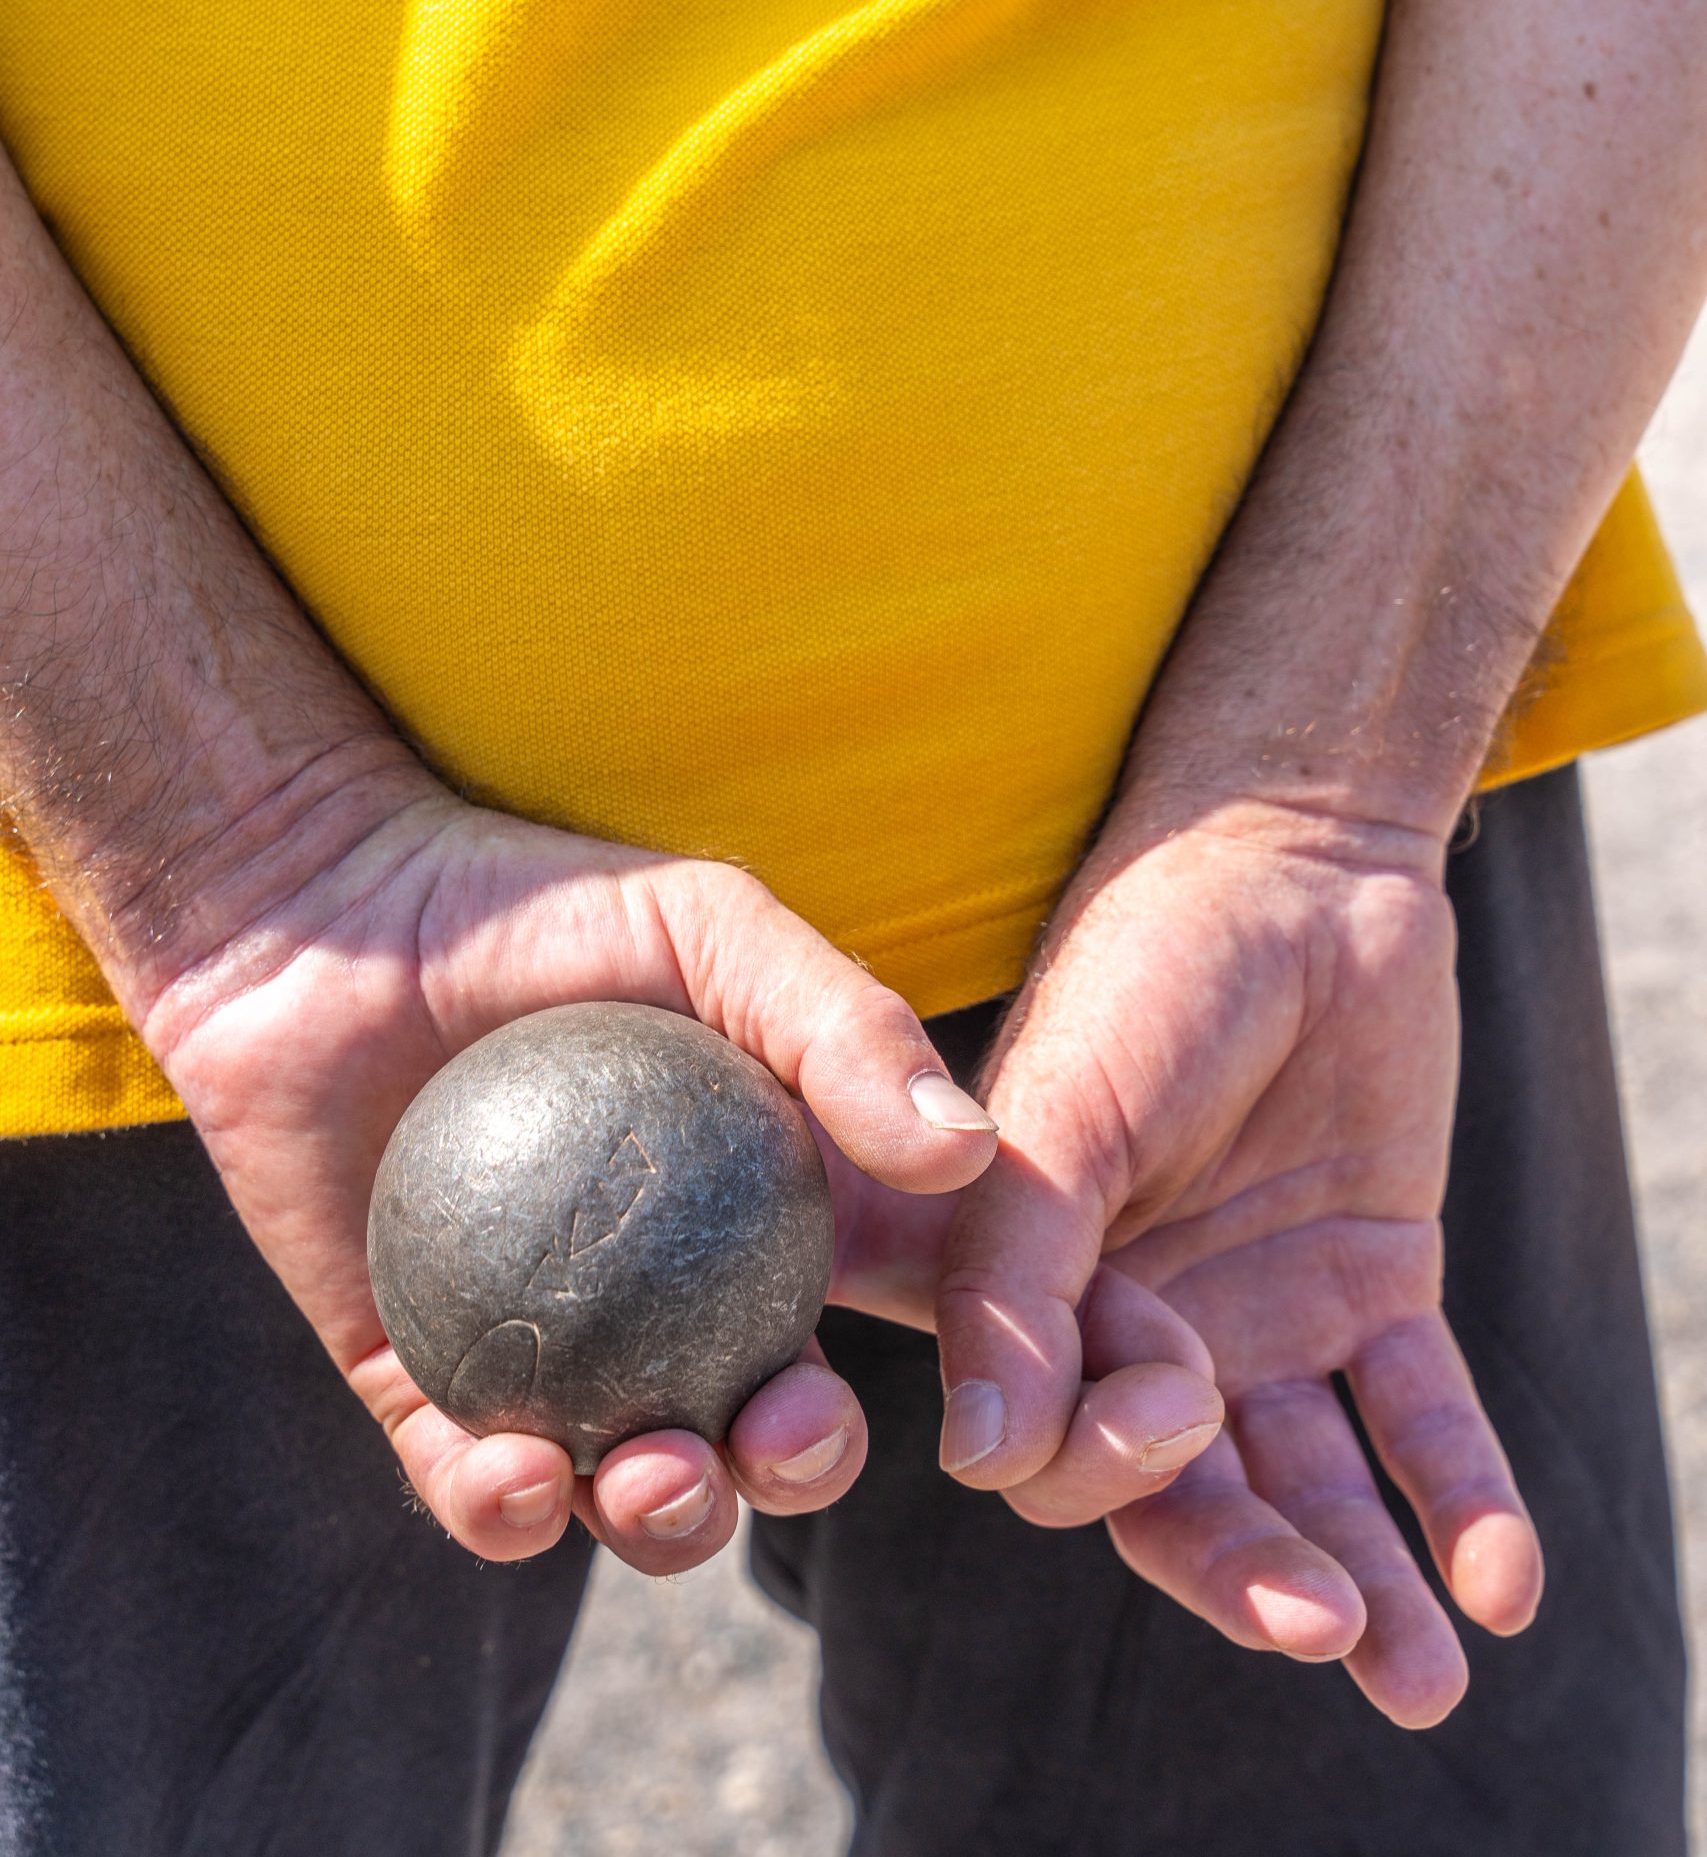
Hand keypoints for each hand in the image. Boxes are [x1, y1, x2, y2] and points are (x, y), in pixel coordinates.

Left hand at [141, 776, 1009, 1570]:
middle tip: (778, 1432)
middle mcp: (674, 1304)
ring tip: (657, 1474)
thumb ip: (841, 1029)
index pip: (888, 1304)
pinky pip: (471, 1485)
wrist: (330, 918)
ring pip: (631, 1489)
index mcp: (767, 1215)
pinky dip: (505, 1509)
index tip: (982, 1383)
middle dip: (797, 1469)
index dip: (956, 1370)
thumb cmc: (536, 902)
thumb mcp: (712, 930)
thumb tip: (970, 1157)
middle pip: (765, 1431)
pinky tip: (518, 1477)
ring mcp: (551, 1359)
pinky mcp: (422, 1392)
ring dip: (669, 1521)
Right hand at [932, 793, 1544, 1728]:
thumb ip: (1015, 1275)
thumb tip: (979, 1458)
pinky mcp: (1376, 1282)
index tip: (1168, 1400)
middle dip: (1250, 1575)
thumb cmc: (1149, 963)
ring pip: (1306, 1487)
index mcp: (1041, 1292)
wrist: (1300, 856)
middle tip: (1327, 1626)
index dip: (1106, 1463)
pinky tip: (1500, 1579)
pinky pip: (1418, 1419)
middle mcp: (1144, 1321)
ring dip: (1360, 1583)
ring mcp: (1262, 1309)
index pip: (1058, 1451)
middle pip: (1186, 1500)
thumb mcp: (1063, 1107)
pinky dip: (1461, 1499)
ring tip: (1427, 1680)